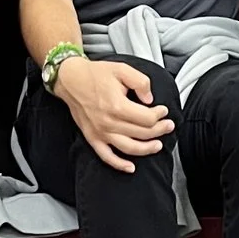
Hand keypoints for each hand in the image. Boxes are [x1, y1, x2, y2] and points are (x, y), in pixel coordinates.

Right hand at [53, 55, 171, 173]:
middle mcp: (109, 122)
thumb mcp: (122, 69)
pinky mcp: (92, 138)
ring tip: (158, 145)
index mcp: (117, 105)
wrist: (71, 79)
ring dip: (147, 149)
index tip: (163, 110)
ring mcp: (100, 132)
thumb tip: (149, 99)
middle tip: (168, 125)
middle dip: (159, 130)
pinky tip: (131, 168)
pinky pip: (107, 157)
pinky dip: (119, 165)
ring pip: (129, 148)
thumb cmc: (95, 74)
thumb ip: (140, 82)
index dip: (160, 115)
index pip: (147, 118)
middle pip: (142, 133)